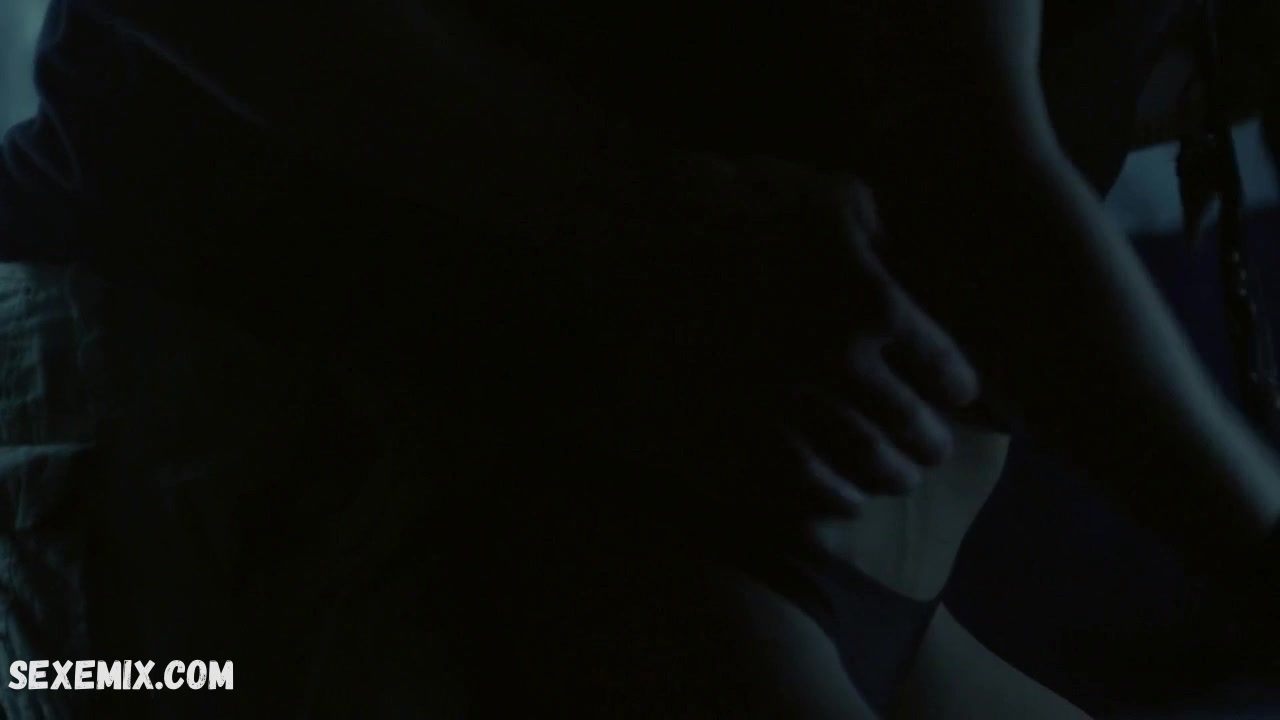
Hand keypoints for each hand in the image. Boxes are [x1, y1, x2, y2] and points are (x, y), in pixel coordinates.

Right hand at [588, 153, 979, 517]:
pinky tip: (838, 501)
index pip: (944, 367)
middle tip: (930, 449)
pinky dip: (833, 504)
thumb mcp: (803, 190)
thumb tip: (904, 263)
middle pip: (910, 429)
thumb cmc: (705, 214)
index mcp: (867, 300)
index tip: (956, 395)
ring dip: (888, 479)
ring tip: (892, 480)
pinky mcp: (737, 455)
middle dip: (926, 443)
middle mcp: (839, 369)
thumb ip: (871, 226)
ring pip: (865, 471)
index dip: (955, 385)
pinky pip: (806, 495)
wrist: (603, 266)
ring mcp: (788, 417)